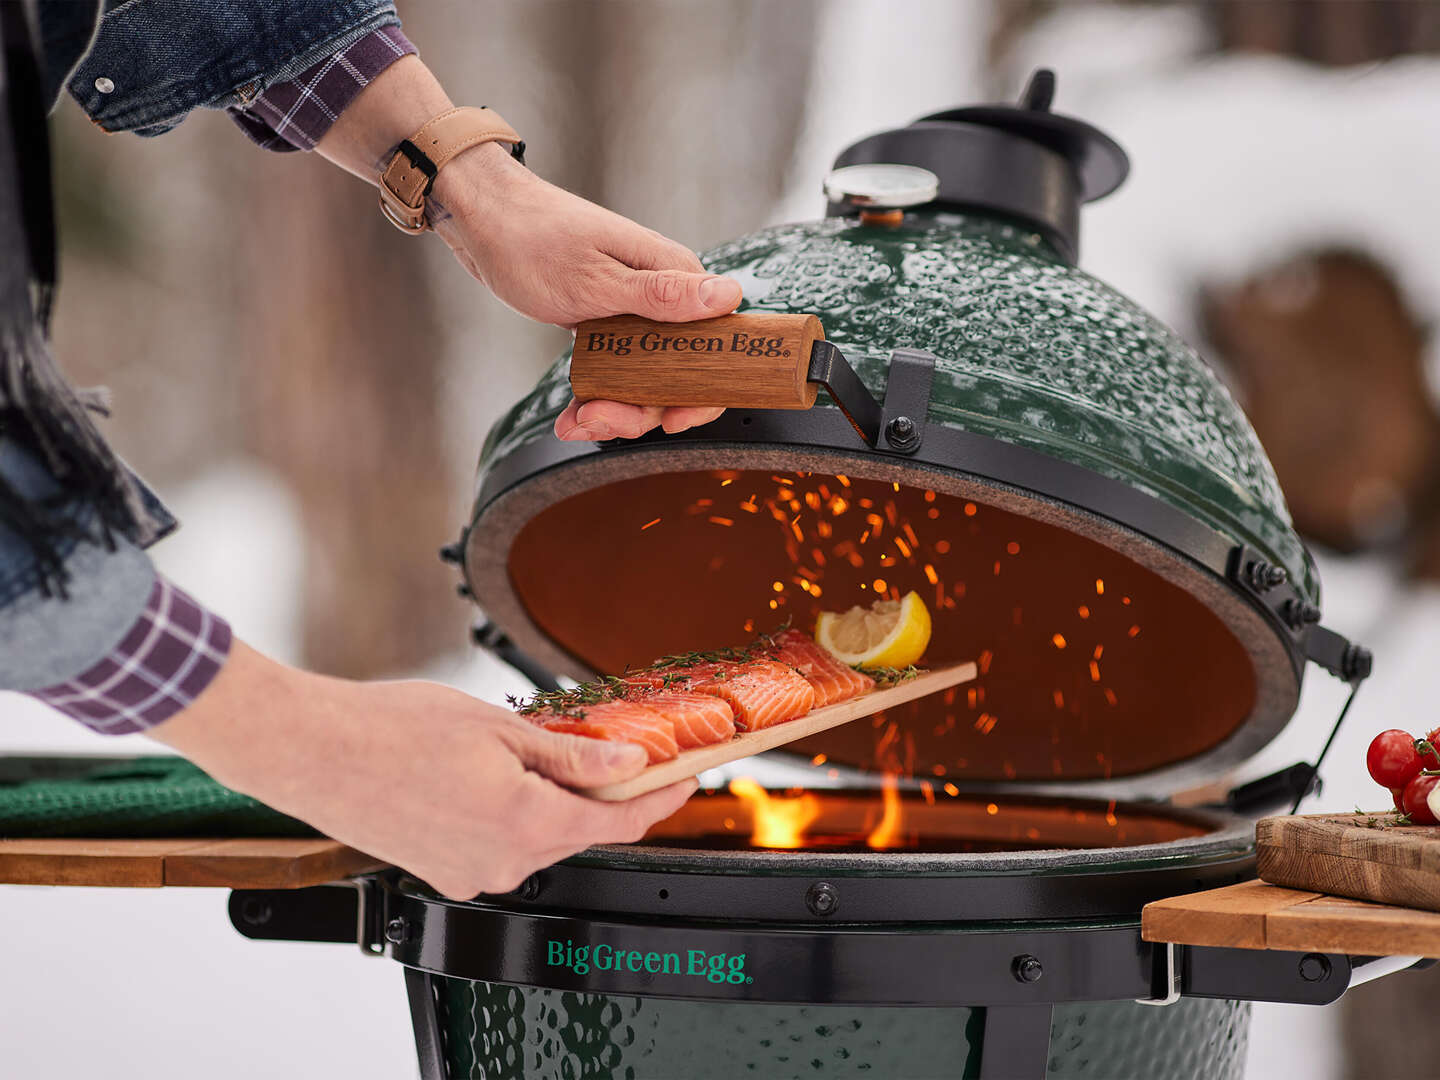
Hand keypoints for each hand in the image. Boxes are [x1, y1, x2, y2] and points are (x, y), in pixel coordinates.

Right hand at [151, 640, 695, 898]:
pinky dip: (516, 816)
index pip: (619, 822)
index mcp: (525, 822)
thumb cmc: (393, 729)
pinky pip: (501, 847)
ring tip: (552, 754)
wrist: (313, 751)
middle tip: (628, 755)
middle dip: (608, 796)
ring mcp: (470, 873)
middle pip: (580, 831)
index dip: (659, 799)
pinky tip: (502, 779)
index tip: (685, 779)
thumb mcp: (499, 729)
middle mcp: (503, 862)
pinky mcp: (442, 871)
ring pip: (541, 839)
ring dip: (558, 803)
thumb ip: (572, 756)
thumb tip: (628, 766)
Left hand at [314, 56, 737, 441]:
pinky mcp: (610, 325)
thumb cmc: (534, 239)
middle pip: (680, 375)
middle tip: (598, 418)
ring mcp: (637, 313)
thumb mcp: (597, 279)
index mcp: (676, 277)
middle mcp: (664, 298)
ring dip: (615, 411)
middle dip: (643, 409)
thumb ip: (663, 297)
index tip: (672, 420)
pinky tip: (570, 418)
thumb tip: (729, 297)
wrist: (483, 221)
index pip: (718, 345)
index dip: (704, 392)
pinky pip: (617, 374)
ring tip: (576, 421)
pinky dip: (596, 400)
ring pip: (646, 382)